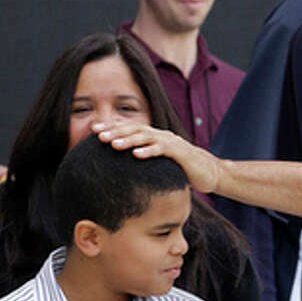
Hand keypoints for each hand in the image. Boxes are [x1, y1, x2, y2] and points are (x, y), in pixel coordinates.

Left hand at [93, 121, 220, 194]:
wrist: (208, 173)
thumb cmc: (180, 171)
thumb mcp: (156, 165)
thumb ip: (142, 163)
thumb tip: (119, 171)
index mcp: (152, 137)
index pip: (129, 129)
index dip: (112, 128)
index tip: (93, 130)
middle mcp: (160, 136)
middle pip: (134, 129)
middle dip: (115, 131)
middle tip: (97, 135)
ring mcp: (170, 142)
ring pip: (146, 137)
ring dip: (128, 140)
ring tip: (113, 144)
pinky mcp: (180, 152)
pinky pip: (162, 150)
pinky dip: (149, 151)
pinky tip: (137, 154)